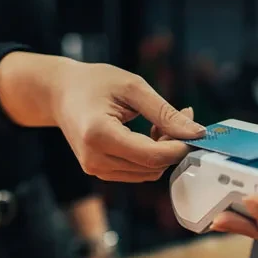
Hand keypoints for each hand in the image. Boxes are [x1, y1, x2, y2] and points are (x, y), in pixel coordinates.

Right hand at [52, 62, 204, 182]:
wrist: (60, 93)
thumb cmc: (94, 83)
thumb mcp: (133, 87)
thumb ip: (165, 112)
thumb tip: (196, 132)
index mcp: (99, 135)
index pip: (152, 156)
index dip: (179, 147)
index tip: (194, 130)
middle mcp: (94, 159)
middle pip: (152, 167)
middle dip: (173, 147)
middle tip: (179, 119)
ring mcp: (95, 169)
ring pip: (147, 173)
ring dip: (162, 153)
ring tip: (160, 125)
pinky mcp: (99, 172)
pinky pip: (137, 172)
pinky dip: (150, 158)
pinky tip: (148, 136)